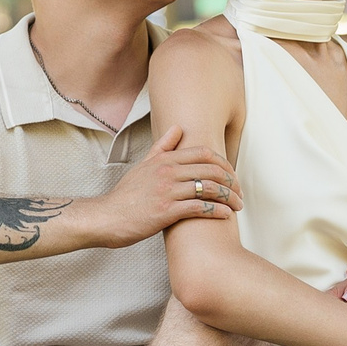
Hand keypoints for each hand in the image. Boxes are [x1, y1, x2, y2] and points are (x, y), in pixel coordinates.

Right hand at [92, 126, 241, 246]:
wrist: (107, 217)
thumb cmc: (126, 195)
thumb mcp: (143, 165)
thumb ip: (162, 147)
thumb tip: (177, 128)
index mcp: (164, 160)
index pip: (204, 153)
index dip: (224, 163)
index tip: (232, 175)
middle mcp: (168, 172)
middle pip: (211, 169)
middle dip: (231, 181)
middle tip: (240, 192)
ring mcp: (168, 191)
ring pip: (209, 188)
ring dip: (229, 197)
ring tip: (238, 205)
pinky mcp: (167, 211)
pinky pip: (200, 207)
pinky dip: (217, 211)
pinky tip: (226, 215)